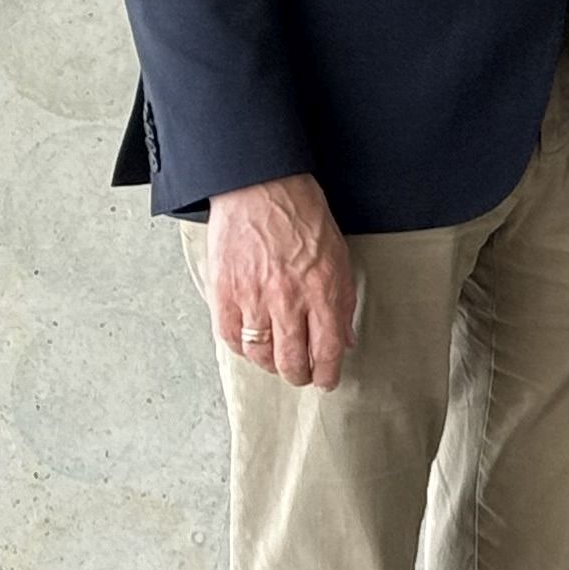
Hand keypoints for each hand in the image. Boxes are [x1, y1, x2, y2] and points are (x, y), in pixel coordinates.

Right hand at [210, 174, 358, 389]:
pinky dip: (242, 348)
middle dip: (300, 376)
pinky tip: (251, 345)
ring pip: (260, 355)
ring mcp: (253, 298)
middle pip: (292, 360)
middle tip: (302, 375)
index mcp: (322, 291)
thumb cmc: (303, 218)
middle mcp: (288, 300)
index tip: (327, 381)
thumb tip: (344, 338)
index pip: (327, 350)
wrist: (261, 188)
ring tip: (278, 362)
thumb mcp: (338, 257)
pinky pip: (231, 337)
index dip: (327, 374)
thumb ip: (342, 301)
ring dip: (271, 365)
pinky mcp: (224, 292)